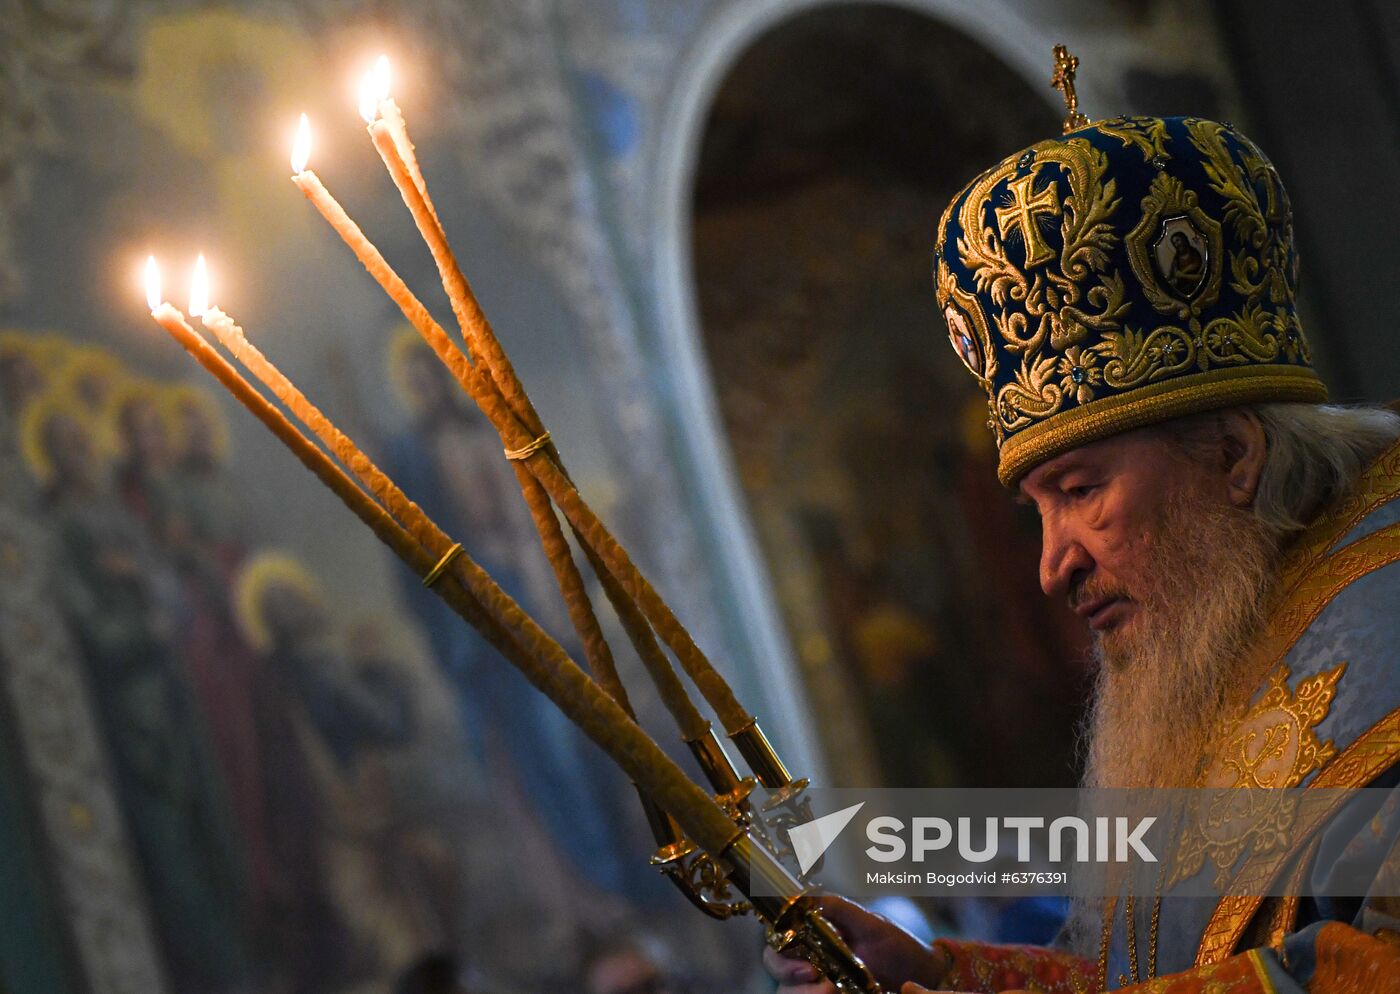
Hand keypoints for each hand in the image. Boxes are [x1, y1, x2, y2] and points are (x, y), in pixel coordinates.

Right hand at [761, 895, 948, 993]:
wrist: (920, 975)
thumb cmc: (896, 946)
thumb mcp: (870, 923)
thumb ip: (837, 908)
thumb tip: (803, 898)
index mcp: (812, 940)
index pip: (778, 948)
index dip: (781, 959)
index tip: (807, 967)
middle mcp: (810, 966)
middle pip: (779, 978)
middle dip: (792, 981)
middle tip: (822, 983)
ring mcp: (820, 987)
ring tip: (834, 992)